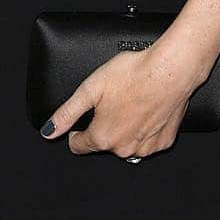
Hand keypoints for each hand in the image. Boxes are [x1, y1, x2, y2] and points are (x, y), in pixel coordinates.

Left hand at [39, 42, 206, 159]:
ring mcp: (146, 147)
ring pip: (126, 143)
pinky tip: (146, 109)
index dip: (75, 133)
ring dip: (124, 129)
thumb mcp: (89, 89)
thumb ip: (67, 113)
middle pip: (104, 143)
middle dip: (103, 125)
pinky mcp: (165, 142)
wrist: (170, 71)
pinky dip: (144, 129)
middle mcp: (124, 148)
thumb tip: (49, 131)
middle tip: (110, 101)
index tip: (79, 123)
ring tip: (129, 102)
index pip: (79, 145)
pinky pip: (147, 140)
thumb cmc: (132, 75)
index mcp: (103, 137)